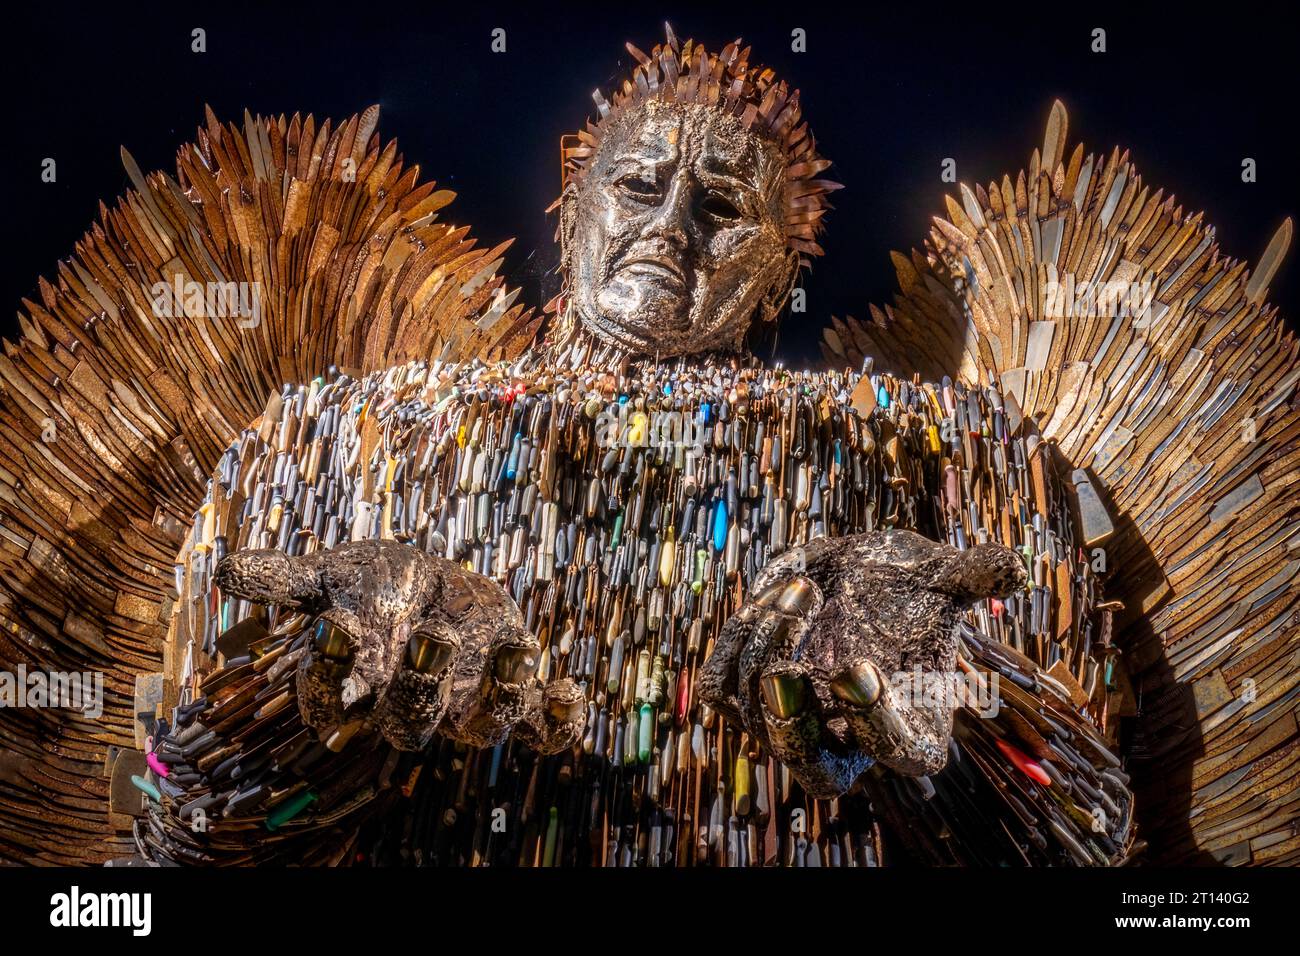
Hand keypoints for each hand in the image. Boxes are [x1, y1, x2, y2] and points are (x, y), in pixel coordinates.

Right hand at [214, 539, 583, 753]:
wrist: (431, 586)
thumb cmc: (375, 586)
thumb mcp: (334, 573)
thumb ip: (287, 578)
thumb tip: (224, 567)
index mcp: (360, 681)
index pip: (334, 698)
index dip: (333, 673)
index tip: (336, 626)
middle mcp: (413, 702)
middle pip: (409, 722)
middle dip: (421, 686)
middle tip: (433, 634)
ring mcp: (467, 702)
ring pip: (480, 727)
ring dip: (499, 695)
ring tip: (514, 648)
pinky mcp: (513, 691)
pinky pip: (541, 729)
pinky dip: (560, 720)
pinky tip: (571, 691)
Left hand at [699, 529, 1025, 796]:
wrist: (855, 576)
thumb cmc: (908, 589)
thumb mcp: (944, 577)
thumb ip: (976, 574)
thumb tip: (1012, 565)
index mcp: (911, 729)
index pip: (899, 753)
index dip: (876, 722)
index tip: (857, 668)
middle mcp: (847, 741)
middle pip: (812, 770)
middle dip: (791, 723)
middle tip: (784, 669)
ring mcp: (790, 725)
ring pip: (757, 716)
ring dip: (770, 649)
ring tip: (803, 587)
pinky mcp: (746, 695)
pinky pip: (722, 688)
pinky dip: (738, 644)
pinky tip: (770, 597)